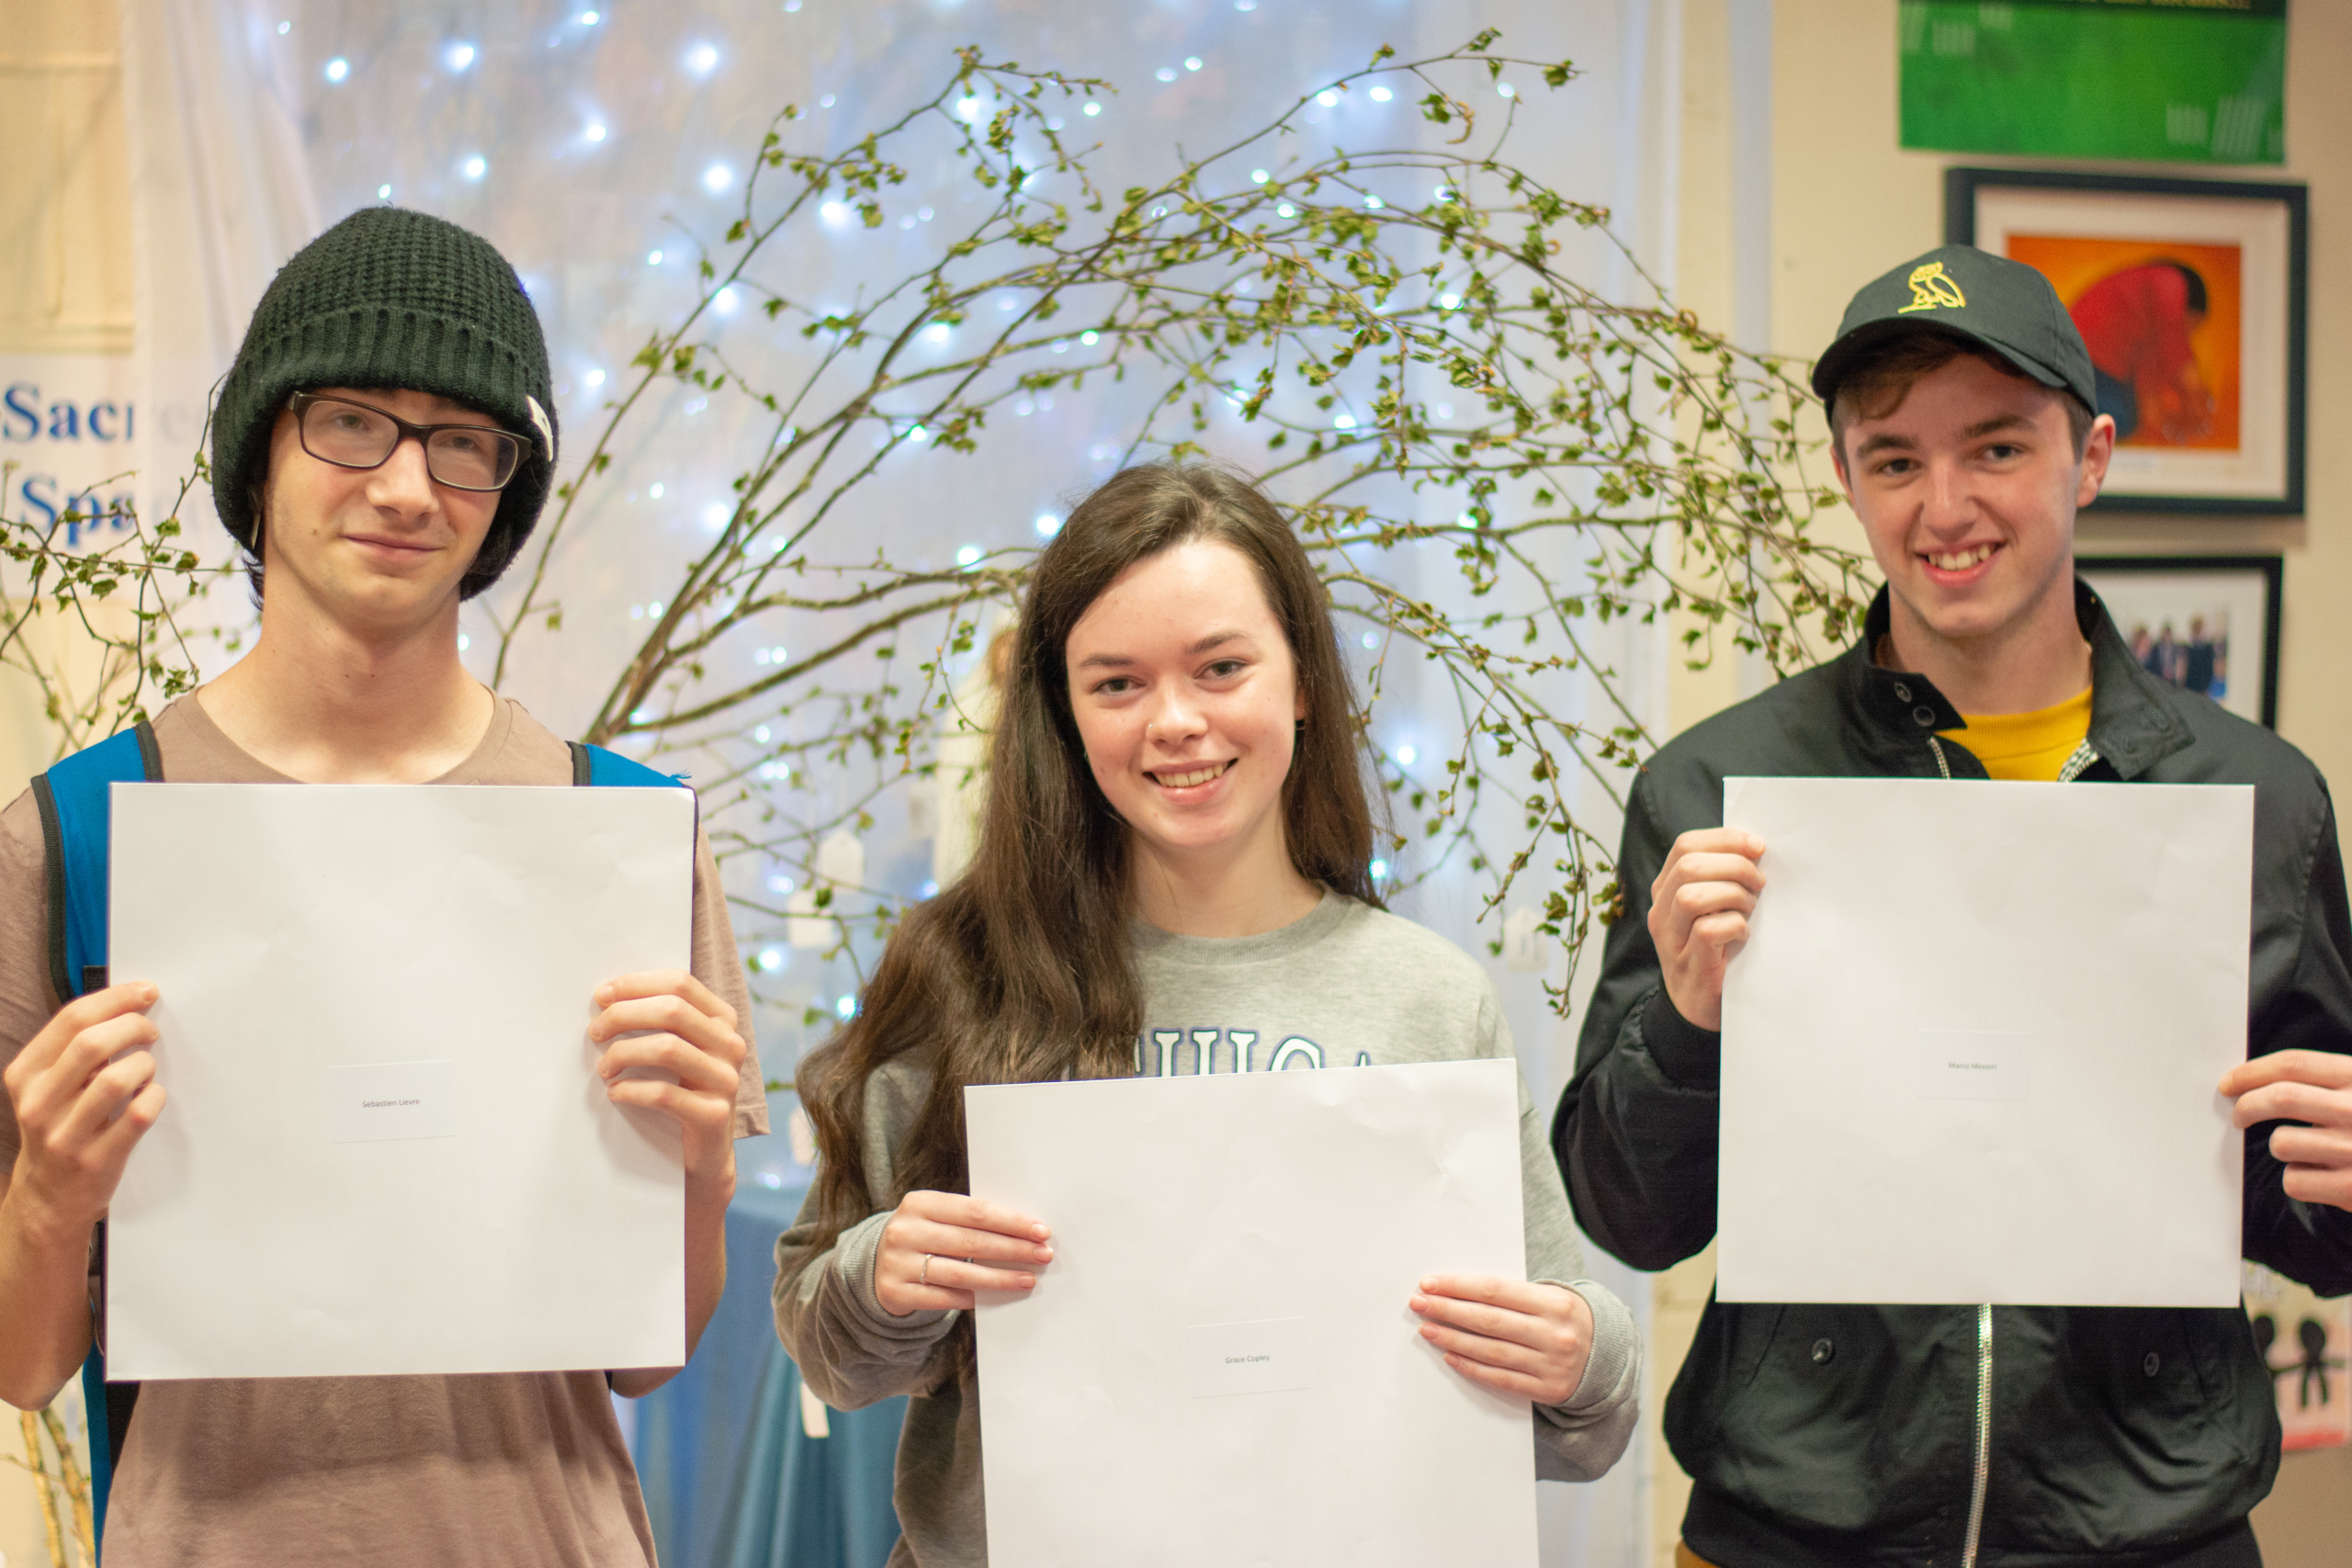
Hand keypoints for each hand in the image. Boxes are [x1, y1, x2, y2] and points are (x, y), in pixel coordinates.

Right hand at [2, 983, 164, 1232]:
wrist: (50, 1196)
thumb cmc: (60, 1127)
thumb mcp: (48, 1086)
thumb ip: (74, 1050)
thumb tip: (127, 1004)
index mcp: (25, 1075)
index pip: (71, 1020)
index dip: (116, 998)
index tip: (145, 992)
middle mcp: (39, 1103)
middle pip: (92, 1043)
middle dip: (133, 1026)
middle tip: (150, 1032)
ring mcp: (66, 1134)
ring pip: (117, 1078)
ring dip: (144, 1065)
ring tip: (146, 1070)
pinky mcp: (98, 1158)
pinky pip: (139, 1114)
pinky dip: (155, 1097)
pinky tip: (151, 1097)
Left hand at [588, 970, 745, 1183]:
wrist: (705, 1152)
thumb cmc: (681, 1091)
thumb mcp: (680, 1048)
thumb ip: (660, 1021)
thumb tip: (607, 997)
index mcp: (723, 1020)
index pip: (680, 983)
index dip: (636, 984)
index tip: (602, 996)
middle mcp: (731, 1045)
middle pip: (672, 1010)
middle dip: (624, 1015)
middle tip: (595, 1031)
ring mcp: (726, 1080)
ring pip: (667, 1048)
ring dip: (623, 1053)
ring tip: (604, 1068)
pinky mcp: (714, 1115)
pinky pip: (664, 1094)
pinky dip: (631, 1090)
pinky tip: (615, 1092)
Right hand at [874, 1190, 1051, 1316]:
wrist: (876, 1265)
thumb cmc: (922, 1237)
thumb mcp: (936, 1218)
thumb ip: (970, 1220)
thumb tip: (1024, 1231)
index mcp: (920, 1203)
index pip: (975, 1212)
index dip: (1011, 1222)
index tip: (1040, 1231)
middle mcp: (905, 1231)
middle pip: (971, 1241)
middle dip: (1013, 1249)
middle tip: (1042, 1255)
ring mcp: (898, 1263)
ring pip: (961, 1273)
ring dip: (1000, 1277)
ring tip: (1028, 1279)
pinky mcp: (896, 1291)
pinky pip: (944, 1298)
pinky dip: (972, 1297)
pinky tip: (993, 1297)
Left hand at [1409, 1275, 1592, 1405]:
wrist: (1607, 1357)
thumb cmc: (1564, 1319)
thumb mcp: (1550, 1297)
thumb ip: (1512, 1295)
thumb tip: (1456, 1291)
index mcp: (1555, 1303)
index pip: (1494, 1290)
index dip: (1458, 1287)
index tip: (1430, 1284)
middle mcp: (1554, 1334)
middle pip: (1489, 1320)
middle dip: (1448, 1310)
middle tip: (1418, 1304)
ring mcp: (1551, 1365)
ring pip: (1490, 1351)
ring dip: (1453, 1339)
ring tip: (1427, 1330)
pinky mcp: (1547, 1390)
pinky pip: (1501, 1378)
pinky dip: (1472, 1367)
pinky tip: (1450, 1356)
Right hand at [1647, 827, 1765, 1031]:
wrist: (1697, 1008)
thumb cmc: (1713, 951)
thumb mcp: (1709, 909)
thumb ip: (1719, 880)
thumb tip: (1754, 849)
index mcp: (1666, 890)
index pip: (1685, 845)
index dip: (1724, 839)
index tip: (1757, 847)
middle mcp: (1662, 912)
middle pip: (1688, 866)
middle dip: (1734, 866)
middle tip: (1759, 883)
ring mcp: (1672, 940)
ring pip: (1691, 897)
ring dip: (1733, 895)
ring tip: (1751, 908)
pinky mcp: (1691, 965)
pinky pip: (1708, 931)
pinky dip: (1735, 925)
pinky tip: (1745, 933)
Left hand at [2221, 1050, 2351, 1211]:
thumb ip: (2329, 1083)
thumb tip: (2260, 1083)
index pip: (2293, 1064)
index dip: (2251, 1071)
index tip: (2229, 1083)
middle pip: (2278, 1098)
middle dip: (2247, 1106)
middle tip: (2239, 1116)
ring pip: (2282, 1143)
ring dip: (2283, 1148)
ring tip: (2306, 1153)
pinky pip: (2294, 1181)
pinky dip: (2298, 1180)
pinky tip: (2321, 1178)